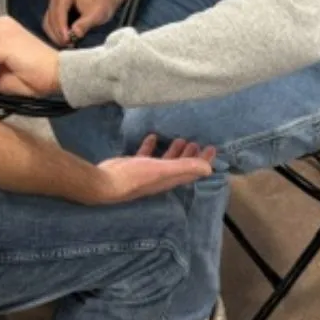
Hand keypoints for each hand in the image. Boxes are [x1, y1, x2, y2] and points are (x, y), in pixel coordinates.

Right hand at [43, 0, 126, 46]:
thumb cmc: (102, 4)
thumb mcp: (97, 15)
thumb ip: (85, 24)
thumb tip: (75, 34)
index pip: (59, 11)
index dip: (61, 28)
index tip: (67, 41)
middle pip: (51, 17)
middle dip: (58, 33)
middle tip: (68, 45)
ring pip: (48, 21)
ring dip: (55, 35)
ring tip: (67, 44)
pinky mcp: (53, 7)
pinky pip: (49, 22)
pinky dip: (55, 32)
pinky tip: (65, 40)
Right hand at [88, 135, 217, 204]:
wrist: (106, 183)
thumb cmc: (135, 177)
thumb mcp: (162, 170)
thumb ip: (185, 167)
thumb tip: (209, 169)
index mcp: (170, 179)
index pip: (193, 171)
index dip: (204, 161)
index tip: (212, 148)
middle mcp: (161, 177)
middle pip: (181, 166)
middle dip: (192, 155)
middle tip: (199, 143)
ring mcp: (147, 172)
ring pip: (166, 161)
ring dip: (175, 151)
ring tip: (181, 139)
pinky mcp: (134, 166)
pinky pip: (146, 155)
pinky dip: (152, 146)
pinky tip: (153, 136)